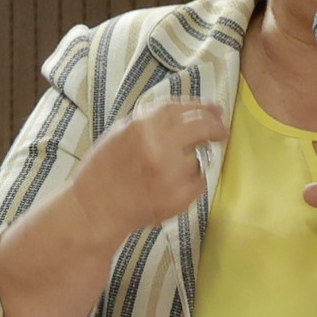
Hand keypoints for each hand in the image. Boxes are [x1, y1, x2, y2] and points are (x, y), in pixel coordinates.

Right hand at [62, 99, 229, 241]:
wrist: (95, 207)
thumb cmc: (106, 170)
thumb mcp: (123, 132)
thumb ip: (155, 120)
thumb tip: (194, 111)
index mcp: (145, 125)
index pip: (186, 109)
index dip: (205, 109)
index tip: (216, 112)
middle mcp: (161, 145)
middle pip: (203, 126)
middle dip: (216, 128)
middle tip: (221, 133)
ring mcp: (172, 172)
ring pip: (200, 158)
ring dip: (191, 163)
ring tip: (165, 175)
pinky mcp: (180, 196)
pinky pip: (199, 183)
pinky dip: (189, 185)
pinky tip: (166, 190)